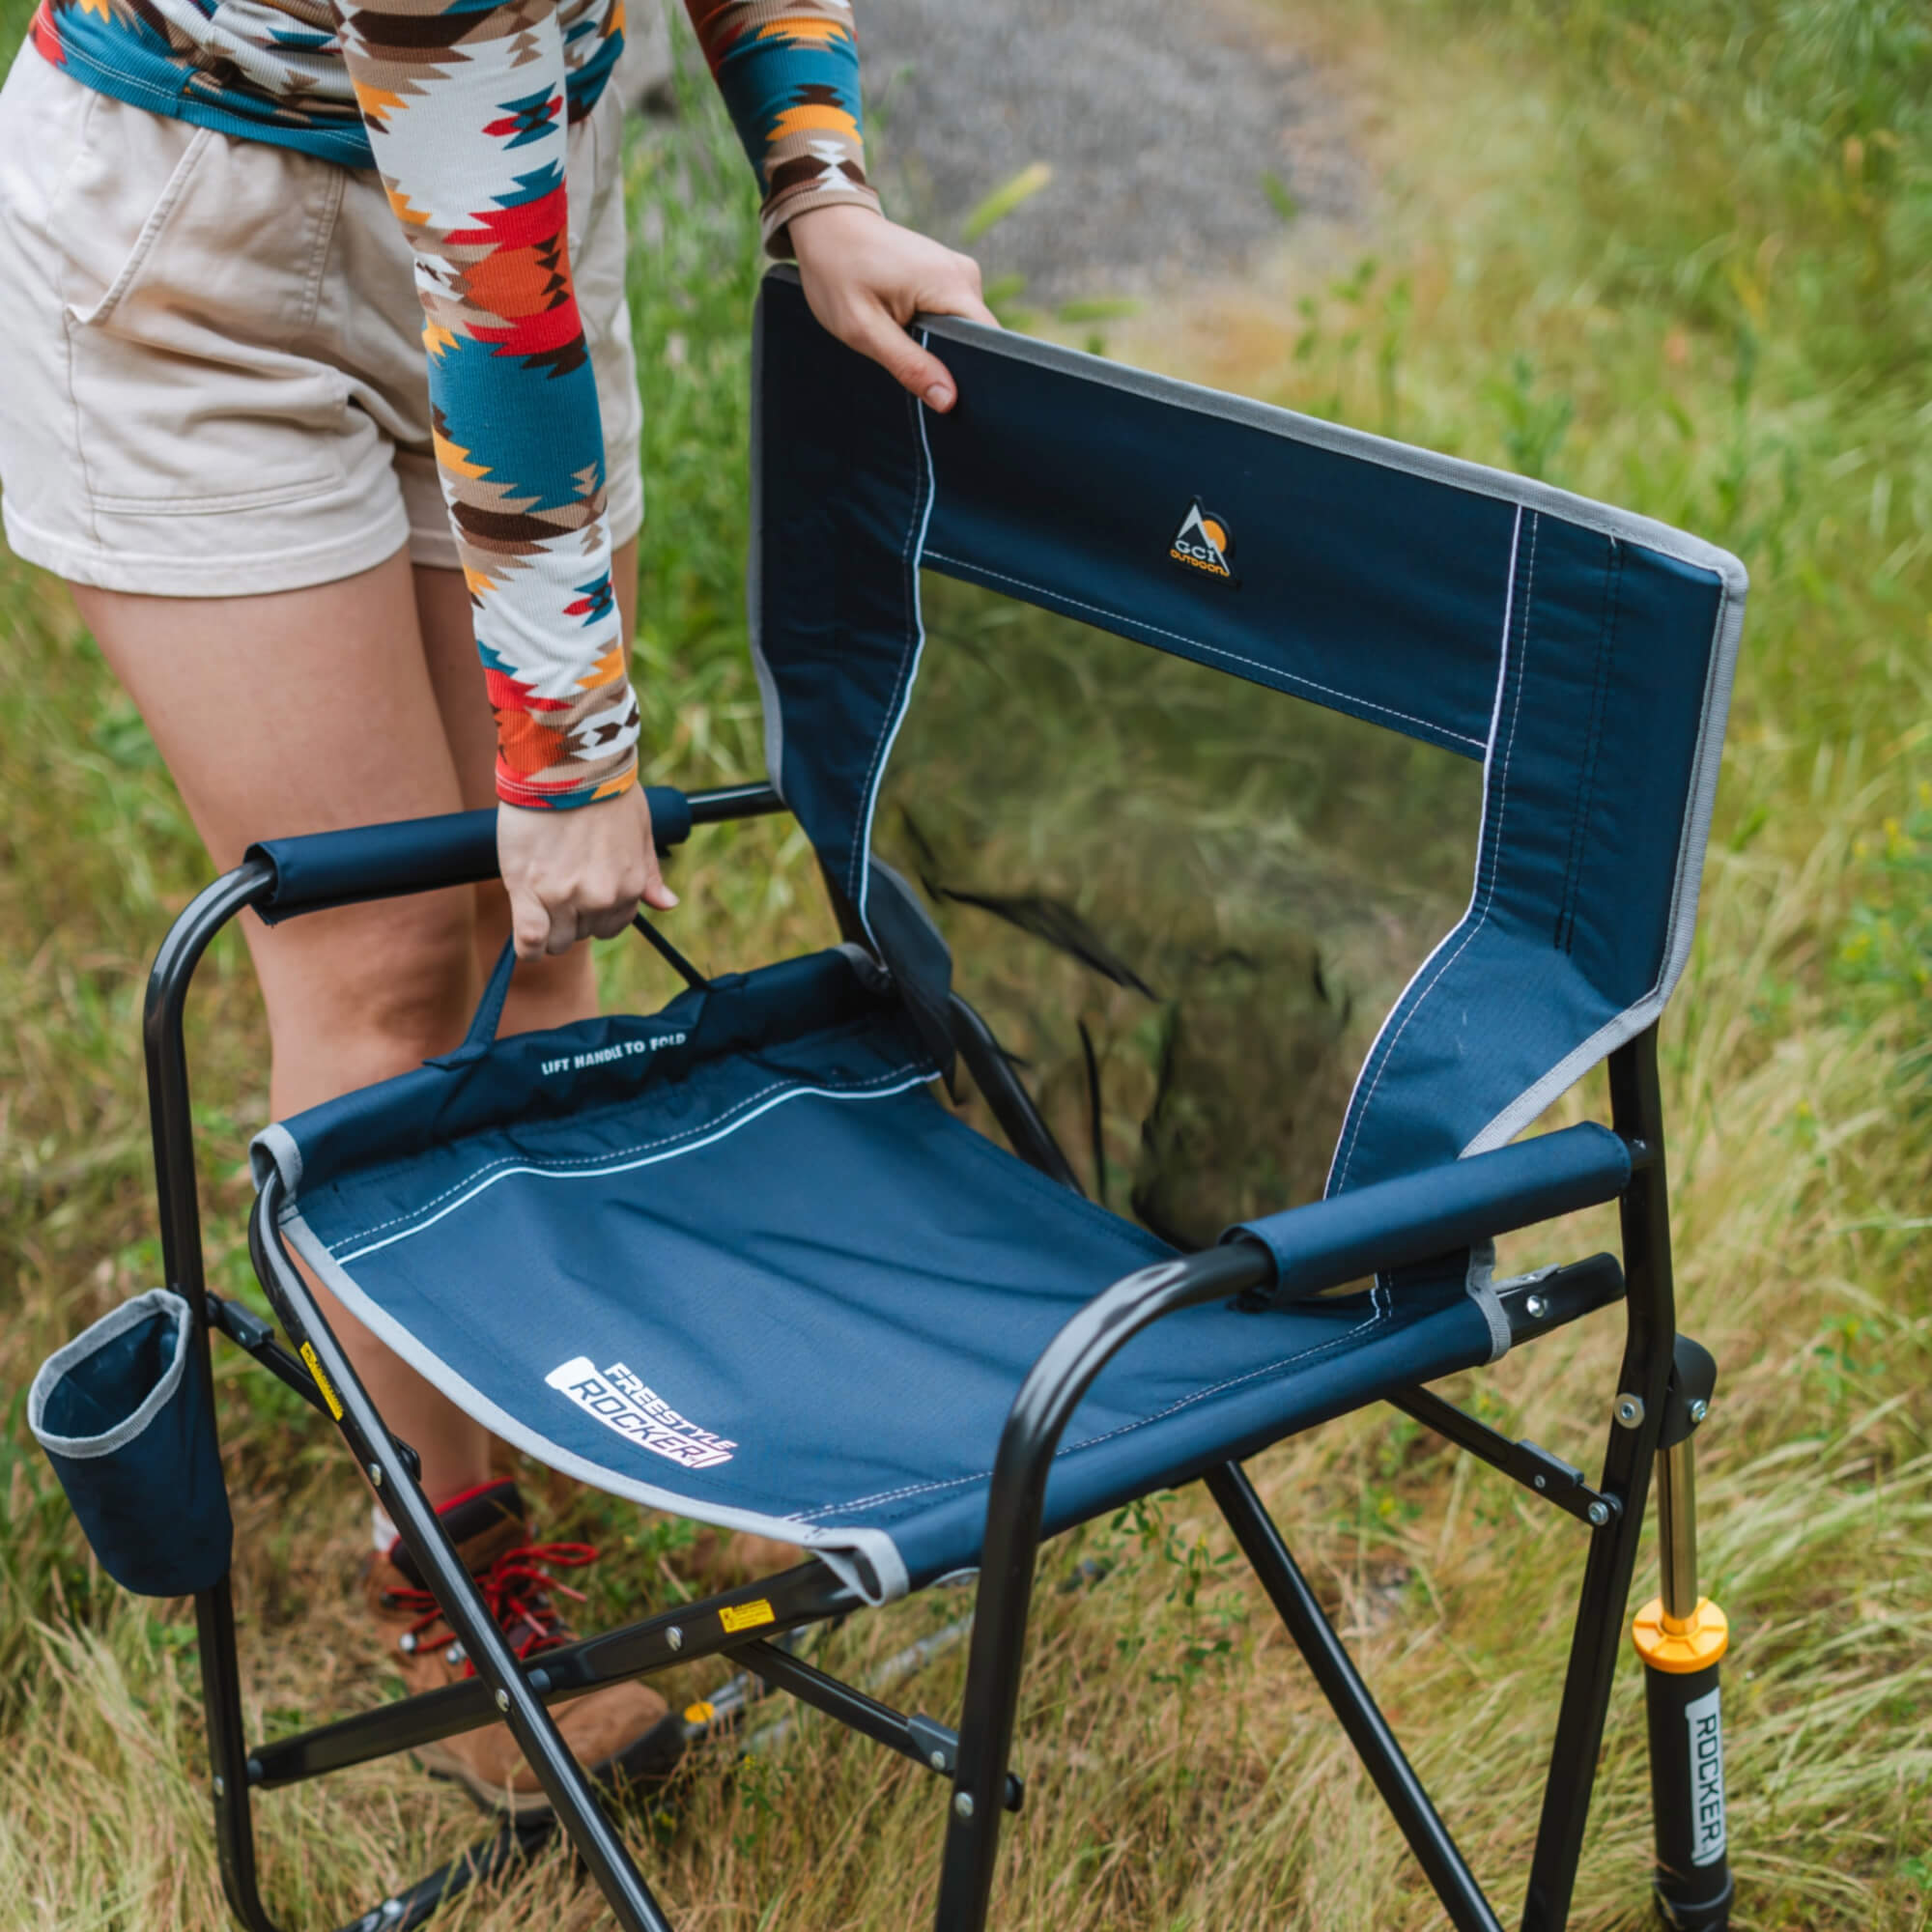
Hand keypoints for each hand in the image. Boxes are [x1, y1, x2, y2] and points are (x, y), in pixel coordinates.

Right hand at [498, 785, 677, 959]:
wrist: (567, 766)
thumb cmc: (605, 792)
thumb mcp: (641, 832)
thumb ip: (649, 874)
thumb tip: (667, 904)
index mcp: (630, 886)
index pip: (610, 928)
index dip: (593, 914)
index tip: (579, 894)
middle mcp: (601, 898)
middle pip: (581, 935)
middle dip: (570, 917)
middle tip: (557, 883)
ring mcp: (564, 897)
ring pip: (556, 941)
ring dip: (548, 925)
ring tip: (539, 894)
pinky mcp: (529, 890)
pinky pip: (531, 939)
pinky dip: (529, 945)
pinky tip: (528, 940)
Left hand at [788, 204, 996, 412]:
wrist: (828, 224)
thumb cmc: (838, 272)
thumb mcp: (864, 329)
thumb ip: (908, 365)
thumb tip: (948, 400)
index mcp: (951, 284)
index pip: (989, 343)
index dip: (976, 375)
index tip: (950, 397)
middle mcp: (965, 275)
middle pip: (978, 339)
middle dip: (950, 362)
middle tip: (912, 370)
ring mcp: (959, 272)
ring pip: (965, 331)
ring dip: (939, 346)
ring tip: (903, 342)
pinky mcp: (949, 275)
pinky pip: (954, 316)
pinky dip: (934, 331)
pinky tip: (907, 330)